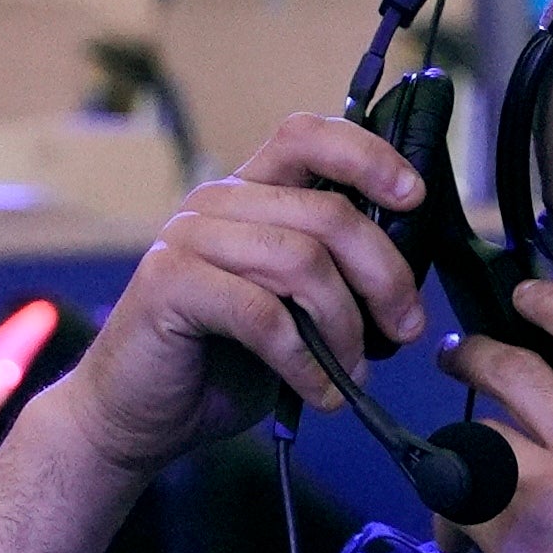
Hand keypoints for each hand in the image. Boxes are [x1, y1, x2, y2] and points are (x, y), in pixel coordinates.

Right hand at [45, 109, 437, 481]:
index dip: (367, 156)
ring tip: (354, 371)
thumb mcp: (291, 311)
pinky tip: (320, 392)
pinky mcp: (170, 283)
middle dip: (383, 273)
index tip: (415, 197)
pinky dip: (304, 361)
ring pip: (300, 261)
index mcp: (248, 194)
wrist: (138, 415)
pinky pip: (262, 314)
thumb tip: (404, 280)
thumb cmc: (220, 363)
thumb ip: (331, 278)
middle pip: (325, 212)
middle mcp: (216, 202)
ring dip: (344, 325)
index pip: (307, 136)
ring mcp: (188, 238)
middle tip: (406, 327)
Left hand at [441, 278, 552, 552]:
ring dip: (457, 459)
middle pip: (514, 369)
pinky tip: (457, 543)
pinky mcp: (513, 530)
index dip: (551, 301)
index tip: (524, 297)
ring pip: (476, 438)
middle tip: (457, 360)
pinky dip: (449, 519)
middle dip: (475, 358)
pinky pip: (457, 500)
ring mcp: (552, 481)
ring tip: (453, 486)